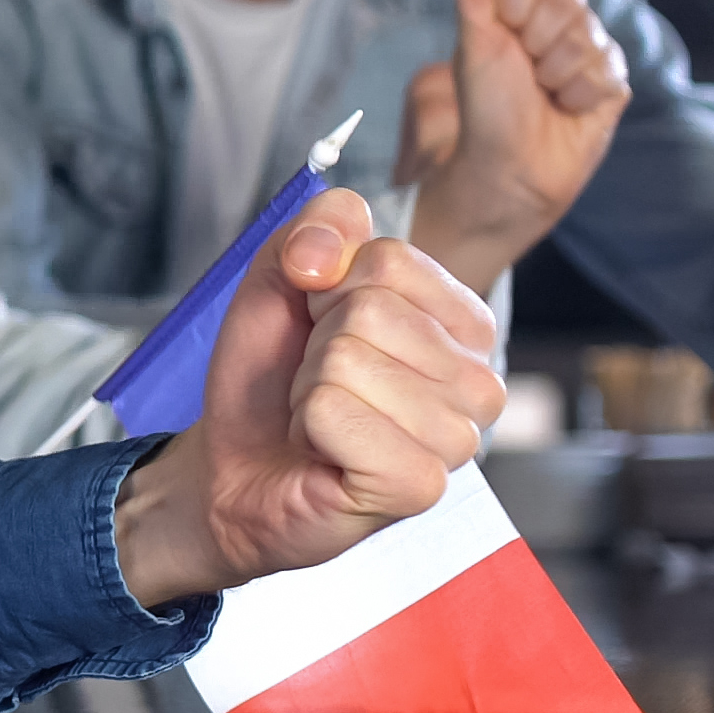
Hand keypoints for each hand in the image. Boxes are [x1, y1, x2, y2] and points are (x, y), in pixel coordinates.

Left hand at [116, 190, 502, 606]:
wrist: (234, 466)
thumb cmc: (274, 380)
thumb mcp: (283, 278)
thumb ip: (318, 227)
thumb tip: (325, 253)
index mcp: (464, 324)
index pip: (390, 259)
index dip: (325, 287)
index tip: (320, 328)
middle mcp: (479, 381)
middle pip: (370, 309)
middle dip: (315, 344)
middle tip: (317, 383)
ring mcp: (457, 439)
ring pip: (348, 361)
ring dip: (309, 388)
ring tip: (321, 418)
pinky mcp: (420, 485)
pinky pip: (335, 412)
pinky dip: (306, 425)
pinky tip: (323, 449)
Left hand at [398, 0, 627, 289]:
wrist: (507, 165)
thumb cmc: (484, 106)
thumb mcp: (471, 43)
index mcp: (522, 9)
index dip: (514, 3)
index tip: (501, 33)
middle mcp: (560, 24)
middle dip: (535, 41)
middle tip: (524, 72)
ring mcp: (591, 53)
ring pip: (587, 37)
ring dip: (554, 74)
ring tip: (543, 95)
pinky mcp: (614, 85)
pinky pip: (606, 71)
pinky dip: (577, 96)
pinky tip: (566, 110)